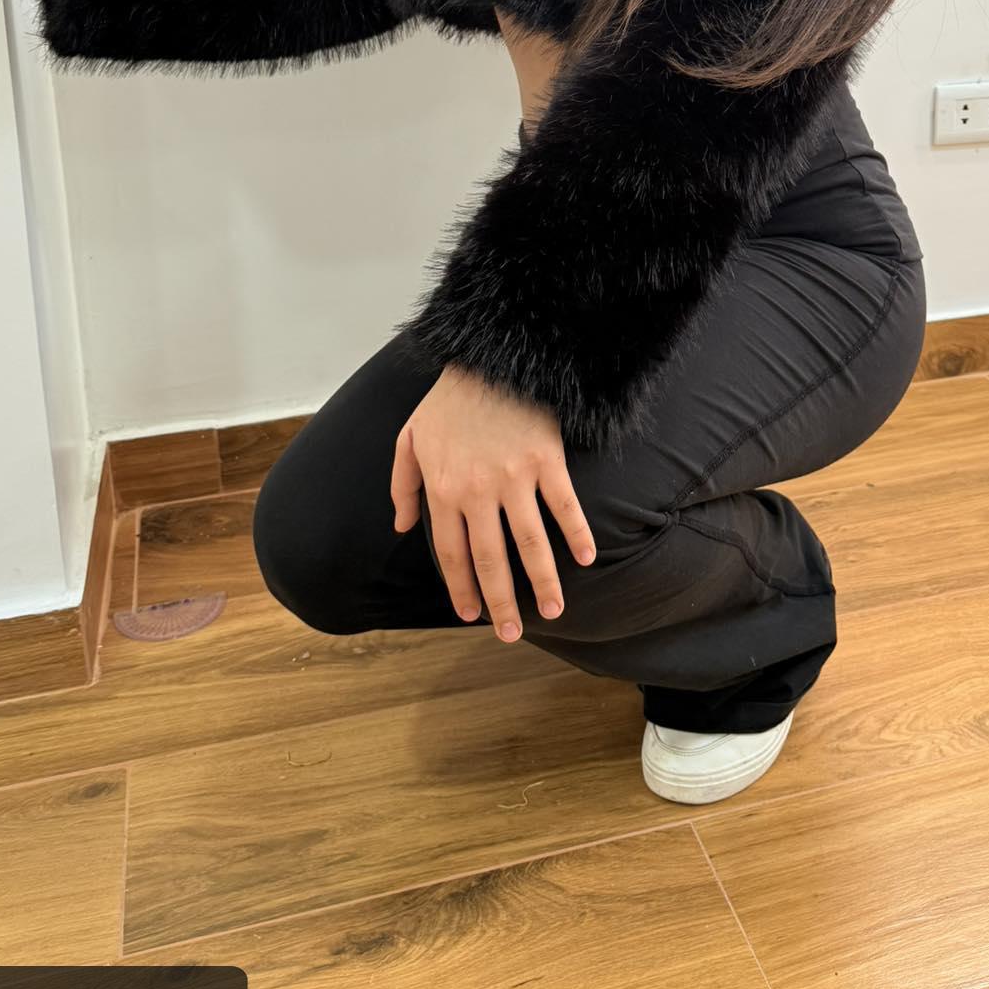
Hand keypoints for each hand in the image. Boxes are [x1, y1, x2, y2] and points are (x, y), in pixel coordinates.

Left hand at [390, 366, 596, 640]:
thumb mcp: (410, 437)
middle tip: (510, 634)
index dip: (462, 588)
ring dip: (542, 581)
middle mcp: (477, 490)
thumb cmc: (450, 398)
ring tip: (554, 610)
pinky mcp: (546, 460)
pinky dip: (576, 534)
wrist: (492, 355)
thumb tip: (403, 526)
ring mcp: (515, 477)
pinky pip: (564, 506)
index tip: (471, 614)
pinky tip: (585, 558)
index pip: (452, 553)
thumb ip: (403, 484)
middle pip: (490, 559)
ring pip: (529, 543)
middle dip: (501, 602)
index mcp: (443, 488)